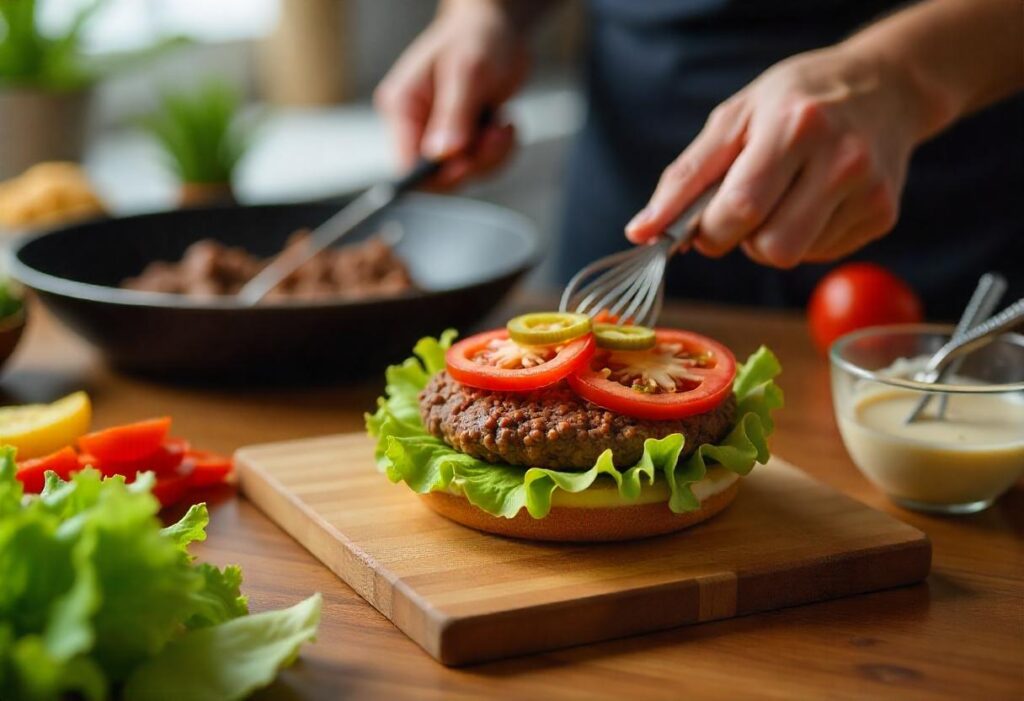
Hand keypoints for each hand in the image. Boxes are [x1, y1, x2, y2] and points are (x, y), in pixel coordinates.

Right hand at [374, 0, 528, 188]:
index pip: (405, 162)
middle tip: (495, 132)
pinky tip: (504, 124)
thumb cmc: (477, 37)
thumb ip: (453, 114)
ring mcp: (440, 136)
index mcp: (403, 107)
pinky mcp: (463, 141)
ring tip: (502, 123)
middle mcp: (417, 127)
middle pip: (438, 176)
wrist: (498, 28)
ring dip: (492, 155)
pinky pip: (483, 165)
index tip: (465, 162)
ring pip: (466, 173)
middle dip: (474, 161)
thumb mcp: (467, 72)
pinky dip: (501, 151)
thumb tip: (442, 155)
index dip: (434, 174)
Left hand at [626, 46, 927, 267]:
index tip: (705, 222)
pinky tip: (813, 200)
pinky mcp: (884, 215)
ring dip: (772, 239)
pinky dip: (803, 237)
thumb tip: (641, 232)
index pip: (741, 209)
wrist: (884, 86)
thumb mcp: (733, 120)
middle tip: (744, 209)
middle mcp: (842, 160)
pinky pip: (820, 255)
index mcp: (796, 128)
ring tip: (783, 196)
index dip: (712, 230)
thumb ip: (683, 179)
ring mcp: (870, 191)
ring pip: (795, 257)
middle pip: (773, 248)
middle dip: (743, 240)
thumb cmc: (794, 100)